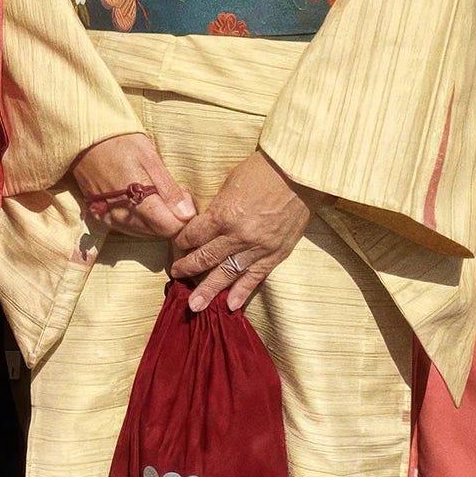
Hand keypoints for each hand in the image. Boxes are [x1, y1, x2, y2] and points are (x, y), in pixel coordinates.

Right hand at [69, 134, 194, 239]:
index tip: (184, 199)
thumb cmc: (120, 142)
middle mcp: (122, 217)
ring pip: (144, 232)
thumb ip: (168, 189)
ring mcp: (110, 219)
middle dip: (171, 218)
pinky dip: (140, 218)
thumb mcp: (150, 157)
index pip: (169, 228)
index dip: (182, 217)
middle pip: (158, 233)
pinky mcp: (102, 217)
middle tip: (171, 191)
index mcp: (136, 201)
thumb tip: (188, 215)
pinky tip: (140, 200)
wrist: (84, 140)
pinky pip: (129, 228)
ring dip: (156, 219)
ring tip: (155, 192)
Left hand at [169, 151, 310, 311]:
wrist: (300, 174)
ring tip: (195, 306)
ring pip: (227, 273)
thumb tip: (204, 219)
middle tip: (175, 277)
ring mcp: (258, 248)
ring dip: (209, 290)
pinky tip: (231, 305)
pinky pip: (255, 277)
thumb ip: (218, 205)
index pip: (194, 235)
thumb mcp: (230, 181)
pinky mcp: (275, 254)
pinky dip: (242, 292)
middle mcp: (238, 236)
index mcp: (224, 214)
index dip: (182, 241)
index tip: (176, 246)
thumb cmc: (263, 171)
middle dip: (188, 268)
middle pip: (206, 257)